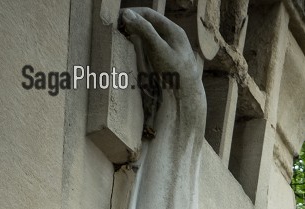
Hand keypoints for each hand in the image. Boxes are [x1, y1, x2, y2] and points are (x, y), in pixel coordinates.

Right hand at [119, 7, 205, 130]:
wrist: (187, 99)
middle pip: (149, 23)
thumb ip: (145, 31)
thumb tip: (126, 14)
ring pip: (149, 35)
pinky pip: (151, 47)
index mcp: (174, 30)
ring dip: (135, 34)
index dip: (132, 13)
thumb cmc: (176, 74)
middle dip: (132, 23)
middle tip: (116, 28)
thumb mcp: (159, 50)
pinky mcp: (167, 60)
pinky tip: (133, 49)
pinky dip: (140, 45)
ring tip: (122, 36)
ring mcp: (171, 48)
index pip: (148, 14)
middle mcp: (173, 37)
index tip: (116, 18)